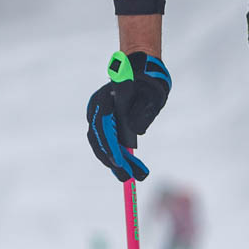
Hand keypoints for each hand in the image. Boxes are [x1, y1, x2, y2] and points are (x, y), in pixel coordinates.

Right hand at [86, 50, 171, 181]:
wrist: (142, 70)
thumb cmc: (148, 82)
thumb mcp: (150, 94)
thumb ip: (142, 110)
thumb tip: (134, 133)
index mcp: (107, 98)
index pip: (104, 126)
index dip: (110, 146)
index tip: (119, 162)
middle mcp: (98, 107)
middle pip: (100, 139)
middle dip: (114, 161)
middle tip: (129, 178)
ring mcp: (99, 115)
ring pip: (103, 143)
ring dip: (118, 162)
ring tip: (135, 177)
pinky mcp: (105, 123)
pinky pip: (108, 142)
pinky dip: (118, 155)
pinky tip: (130, 167)